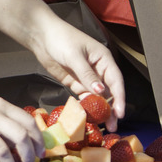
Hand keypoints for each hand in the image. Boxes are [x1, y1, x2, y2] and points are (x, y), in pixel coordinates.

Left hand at [26, 15, 125, 132]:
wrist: (41, 36)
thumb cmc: (61, 39)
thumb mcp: (74, 56)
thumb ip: (86, 74)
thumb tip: (100, 91)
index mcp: (103, 59)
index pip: (116, 81)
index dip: (119, 97)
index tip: (120, 113)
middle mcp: (98, 69)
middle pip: (109, 91)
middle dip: (111, 108)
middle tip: (113, 126)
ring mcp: (86, 77)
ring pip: (96, 96)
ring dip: (98, 110)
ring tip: (100, 125)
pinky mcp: (74, 82)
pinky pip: (83, 96)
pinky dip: (85, 106)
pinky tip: (86, 116)